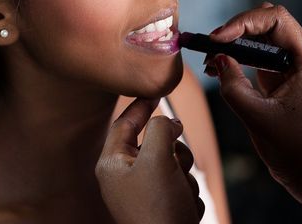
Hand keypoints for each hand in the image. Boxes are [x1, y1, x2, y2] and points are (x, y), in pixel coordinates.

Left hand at [96, 98, 203, 223]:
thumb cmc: (159, 209)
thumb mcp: (158, 159)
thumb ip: (161, 129)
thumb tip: (169, 122)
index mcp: (113, 164)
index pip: (124, 124)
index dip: (141, 105)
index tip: (157, 91)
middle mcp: (125, 177)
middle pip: (155, 142)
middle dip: (173, 149)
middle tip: (177, 161)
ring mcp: (144, 193)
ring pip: (173, 162)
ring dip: (184, 173)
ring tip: (181, 192)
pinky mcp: (162, 206)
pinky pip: (182, 184)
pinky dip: (188, 192)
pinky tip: (184, 209)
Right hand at [209, 3, 301, 207]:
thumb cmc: (292, 148)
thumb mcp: (256, 116)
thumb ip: (233, 85)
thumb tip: (218, 58)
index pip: (276, 19)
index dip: (244, 21)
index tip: (218, 39)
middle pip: (267, 21)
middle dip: (236, 28)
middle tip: (211, 46)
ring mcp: (291, 65)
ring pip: (260, 35)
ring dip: (234, 42)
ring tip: (210, 60)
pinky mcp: (280, 75)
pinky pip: (256, 53)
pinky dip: (236, 55)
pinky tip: (217, 68)